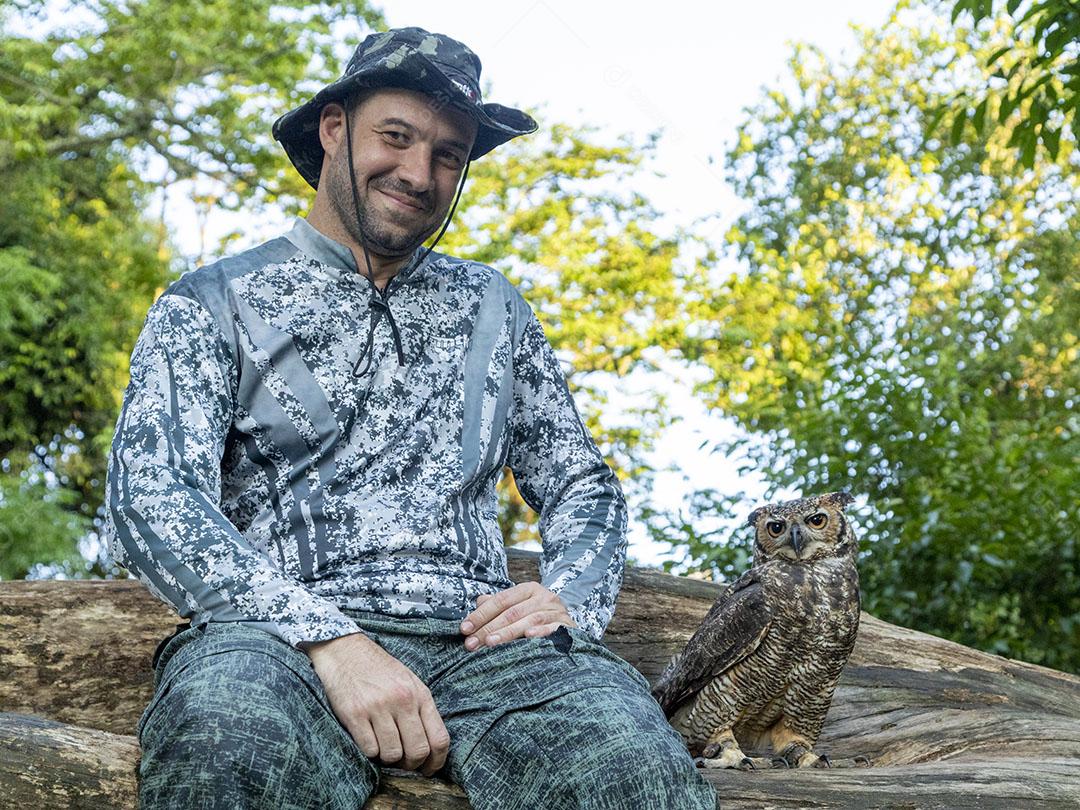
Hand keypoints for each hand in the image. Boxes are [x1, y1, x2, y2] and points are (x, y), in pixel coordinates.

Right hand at [304, 633, 448, 775]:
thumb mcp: (409, 682)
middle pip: (418, 751)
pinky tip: (368, 738)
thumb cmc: (379, 670)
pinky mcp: (355, 714)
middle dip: (412, 764)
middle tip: (403, 763)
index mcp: (419, 694)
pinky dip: (370, 751)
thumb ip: (421, 709)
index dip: (437, 761)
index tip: (430, 769)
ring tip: (383, 746)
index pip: (439, 738)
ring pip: (392, 754)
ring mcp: (378, 707)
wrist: (346, 651)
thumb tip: (431, 746)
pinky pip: (369, 749)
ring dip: (388, 758)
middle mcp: (402, 701)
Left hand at [460, 582, 576, 650]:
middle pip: (511, 612)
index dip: (481, 614)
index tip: (464, 628)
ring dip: (507, 633)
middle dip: (488, 628)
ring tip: (489, 643)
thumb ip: (498, 604)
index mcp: (528, 589)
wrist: (569, 623)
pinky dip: (540, 633)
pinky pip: (551, 629)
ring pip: (528, 621)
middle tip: (471, 643)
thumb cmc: (538, 615)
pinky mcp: (566, 625)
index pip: (500, 600)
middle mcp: (543, 597)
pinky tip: (528, 637)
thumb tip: (478, 602)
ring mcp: (555, 611)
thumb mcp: (519, 605)